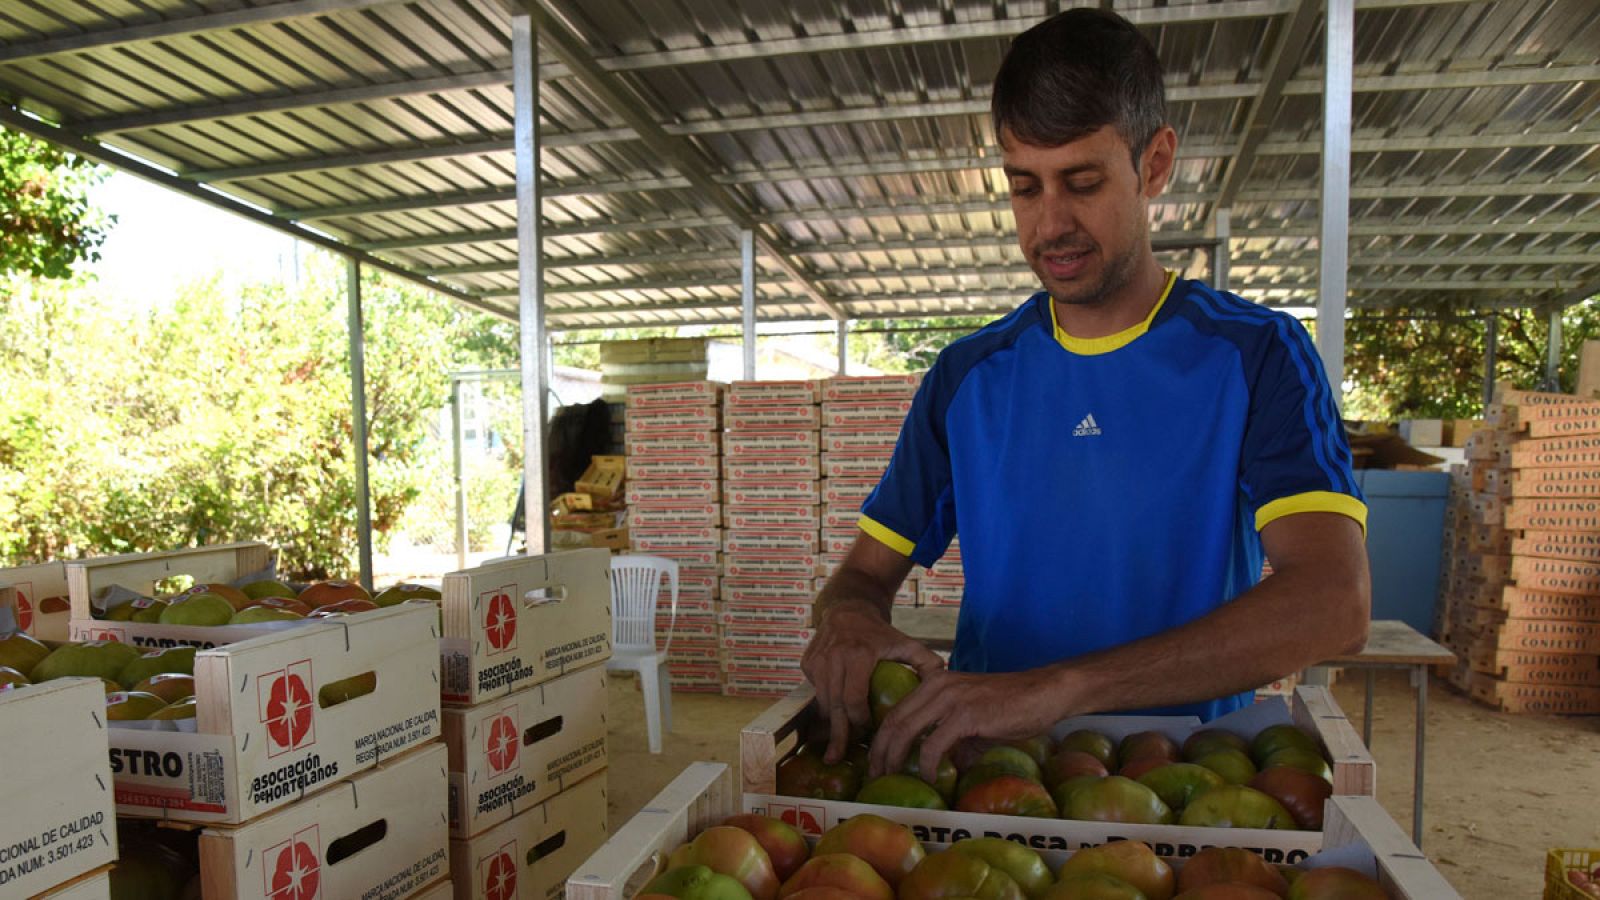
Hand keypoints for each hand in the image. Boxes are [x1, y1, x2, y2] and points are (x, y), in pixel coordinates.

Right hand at [800, 598, 943, 763]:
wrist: (848, 609)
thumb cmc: (880, 633)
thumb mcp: (904, 642)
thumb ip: (926, 660)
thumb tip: (946, 683)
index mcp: (858, 654)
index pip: (854, 697)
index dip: (859, 720)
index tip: (867, 733)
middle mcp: (833, 657)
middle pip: (834, 705)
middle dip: (837, 734)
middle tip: (837, 757)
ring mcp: (817, 660)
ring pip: (821, 701)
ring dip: (829, 725)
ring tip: (833, 748)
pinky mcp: (806, 662)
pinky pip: (814, 691)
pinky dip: (823, 707)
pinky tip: (831, 721)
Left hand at [869, 667, 1065, 779]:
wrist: (1042, 693)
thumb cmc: (1010, 706)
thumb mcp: (972, 719)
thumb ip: (952, 737)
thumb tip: (942, 765)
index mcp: (933, 682)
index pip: (896, 711)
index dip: (881, 739)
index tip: (876, 762)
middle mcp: (936, 685)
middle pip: (894, 721)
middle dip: (880, 751)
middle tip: (875, 776)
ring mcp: (950, 698)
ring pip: (906, 730)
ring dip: (895, 758)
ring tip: (892, 778)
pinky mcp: (966, 714)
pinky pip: (935, 744)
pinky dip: (928, 764)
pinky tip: (931, 777)